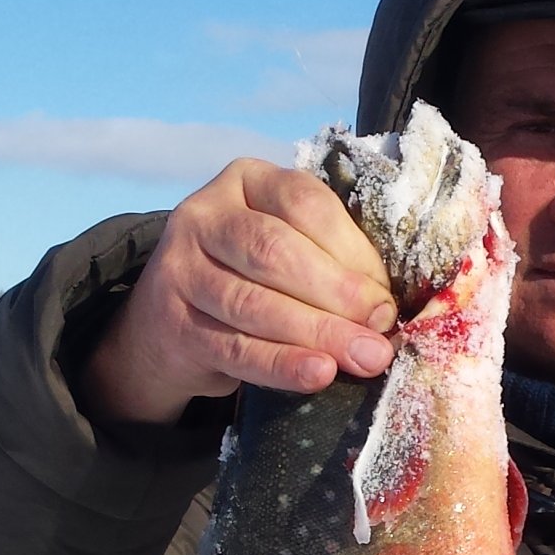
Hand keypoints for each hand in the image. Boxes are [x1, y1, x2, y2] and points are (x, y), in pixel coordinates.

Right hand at [77, 160, 399, 427]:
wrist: (169, 325)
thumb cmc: (249, 277)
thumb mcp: (287, 246)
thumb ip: (329, 260)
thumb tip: (382, 308)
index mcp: (245, 181)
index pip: (303, 203)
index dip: (352, 250)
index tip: (385, 295)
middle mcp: (203, 215)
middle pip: (274, 251)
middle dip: (336, 294)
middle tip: (379, 331)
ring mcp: (179, 268)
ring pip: (254, 303)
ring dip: (317, 334)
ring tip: (363, 358)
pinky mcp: (171, 324)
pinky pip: (234, 347)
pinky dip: (281, 365)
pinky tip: (318, 374)